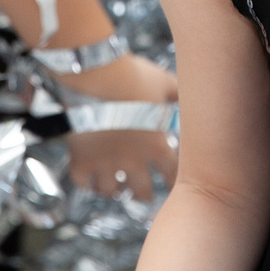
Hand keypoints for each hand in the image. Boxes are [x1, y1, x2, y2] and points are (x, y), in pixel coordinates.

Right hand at [57, 56, 178, 199]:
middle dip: (143, 193)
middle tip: (143, 194)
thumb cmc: (133, 78)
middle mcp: (133, 161)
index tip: (172, 181)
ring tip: (114, 187)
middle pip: (142, 191)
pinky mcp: (81, 159)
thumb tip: (188, 92)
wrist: (97, 76)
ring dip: (113, 189)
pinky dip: (85, 182)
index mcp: (157, 146)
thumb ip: (176, 93)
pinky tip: (88, 179)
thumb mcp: (163, 83)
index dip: (173, 178)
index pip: (172, 173)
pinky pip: (82, 181)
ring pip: (110, 190)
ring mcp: (106, 163)